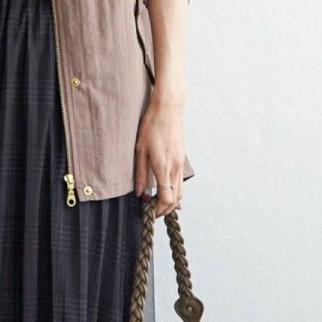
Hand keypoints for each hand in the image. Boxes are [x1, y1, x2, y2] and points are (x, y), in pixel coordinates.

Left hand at [133, 98, 185, 215]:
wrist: (169, 109)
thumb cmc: (151, 126)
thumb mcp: (140, 149)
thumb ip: (140, 173)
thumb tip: (139, 193)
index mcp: (163, 166)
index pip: (166, 198)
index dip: (158, 210)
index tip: (149, 211)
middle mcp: (175, 167)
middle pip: (175, 199)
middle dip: (165, 210)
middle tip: (152, 212)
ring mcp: (181, 164)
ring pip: (181, 192)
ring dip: (171, 202)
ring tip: (159, 205)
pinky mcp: (182, 159)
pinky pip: (181, 182)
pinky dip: (176, 192)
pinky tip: (168, 194)